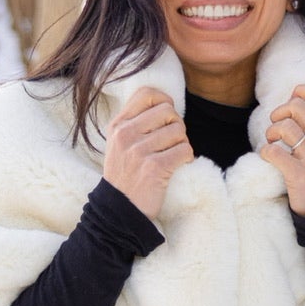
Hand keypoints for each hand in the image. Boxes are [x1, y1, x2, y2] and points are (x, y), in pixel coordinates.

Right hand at [102, 86, 193, 219]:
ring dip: (182, 143)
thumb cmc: (125, 176)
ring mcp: (138, 151)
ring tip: (173, 155)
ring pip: (179, 130)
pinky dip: (187, 157)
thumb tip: (165, 103)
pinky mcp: (154, 168)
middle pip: (168, 111)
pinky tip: (179, 164)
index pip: (147, 94)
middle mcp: (125, 135)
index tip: (167, 116)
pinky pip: (184, 149)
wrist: (119, 211)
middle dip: (176, 125)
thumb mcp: (118, 144)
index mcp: (118, 125)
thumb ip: (135, 123)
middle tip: (172, 141)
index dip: (165, 101)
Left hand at [264, 84, 304, 216]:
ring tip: (272, 142)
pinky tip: (268, 157)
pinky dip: (265, 152)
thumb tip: (293, 102)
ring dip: (271, 133)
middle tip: (276, 127)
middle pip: (298, 107)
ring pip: (285, 128)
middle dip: (279, 113)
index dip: (302, 91)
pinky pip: (275, 152)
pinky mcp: (300, 175)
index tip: (292, 102)